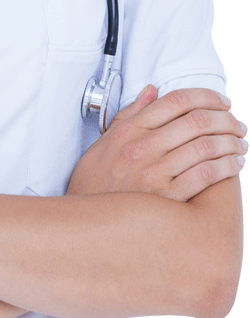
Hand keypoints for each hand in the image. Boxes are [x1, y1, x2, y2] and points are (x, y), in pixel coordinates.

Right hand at [67, 85, 247, 201]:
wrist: (83, 225)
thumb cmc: (94, 185)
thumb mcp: (103, 143)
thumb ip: (129, 115)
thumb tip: (151, 91)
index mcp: (129, 131)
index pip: (175, 100)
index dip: (206, 96)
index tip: (221, 101)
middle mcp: (142, 148)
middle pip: (196, 120)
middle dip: (226, 119)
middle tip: (237, 123)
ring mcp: (154, 173)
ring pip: (206, 146)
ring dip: (231, 142)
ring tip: (240, 144)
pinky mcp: (167, 198)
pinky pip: (207, 174)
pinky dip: (227, 166)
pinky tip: (234, 165)